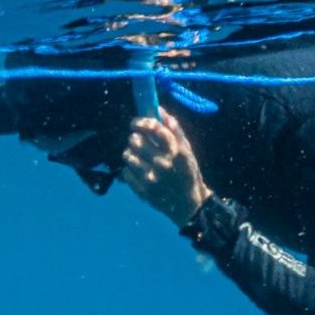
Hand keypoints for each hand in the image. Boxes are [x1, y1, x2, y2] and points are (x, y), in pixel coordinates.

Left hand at [122, 111, 210, 225]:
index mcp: (175, 151)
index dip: (141, 122)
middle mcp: (162, 163)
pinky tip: (139, 171)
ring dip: (131, 153)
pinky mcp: (142, 190)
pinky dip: (130, 169)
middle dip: (135, 138)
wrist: (189, 204)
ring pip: (128, 155)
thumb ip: (174, 130)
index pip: (153, 128)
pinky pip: (126, 172)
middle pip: (136, 140)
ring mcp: (151, 178)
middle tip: (139, 141)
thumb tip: (160, 110)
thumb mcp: (187, 150)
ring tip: (138, 156)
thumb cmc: (187, 172)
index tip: (136, 123)